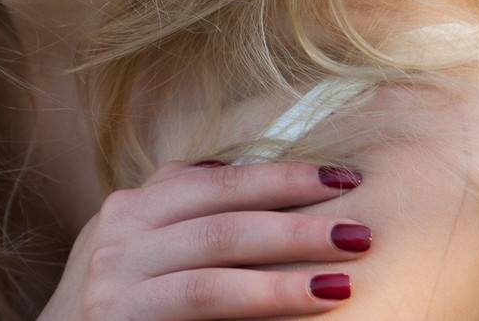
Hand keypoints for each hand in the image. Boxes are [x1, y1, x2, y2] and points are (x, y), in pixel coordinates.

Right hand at [38, 159, 371, 319]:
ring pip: (216, 255)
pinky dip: (262, 296)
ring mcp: (117, 276)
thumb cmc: (119, 308)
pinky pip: (204, 299)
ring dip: (289, 260)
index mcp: (131, 207)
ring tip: (345, 271)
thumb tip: (246, 172)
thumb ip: (183, 213)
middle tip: (361, 225)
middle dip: (297, 216)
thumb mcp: (140, 249)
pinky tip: (308, 299)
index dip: (281, 176)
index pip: (216, 179)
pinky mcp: (123, 317)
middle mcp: (119, 232)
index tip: (344, 178)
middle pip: (222, 212)